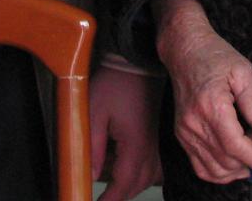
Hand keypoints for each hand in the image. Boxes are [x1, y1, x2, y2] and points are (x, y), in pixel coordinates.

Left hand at [88, 63, 162, 200]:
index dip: (109, 200)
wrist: (137, 63)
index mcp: (136, 146)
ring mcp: (160, 145)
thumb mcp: (93, 111)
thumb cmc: (116, 83)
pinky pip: (154, 167)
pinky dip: (140, 172)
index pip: (124, 185)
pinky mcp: (161, 139)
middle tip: (100, 193)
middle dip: (117, 193)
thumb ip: (91, 146)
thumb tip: (90, 174)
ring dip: (128, 183)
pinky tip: (126, 163)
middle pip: (136, 186)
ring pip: (146, 179)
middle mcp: (153, 150)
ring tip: (109, 172)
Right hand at [153, 0, 251, 184]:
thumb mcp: (243, 72)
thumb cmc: (215, 56)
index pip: (237, 148)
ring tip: (247, 148)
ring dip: (236, 168)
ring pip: (214, 170)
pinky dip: (219, 172)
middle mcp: (194, 124)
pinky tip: (233, 163)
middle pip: (228, 161)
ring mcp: (185, 131)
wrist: (184, 50)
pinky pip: (200, 167)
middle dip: (250, 158)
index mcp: (211, 107)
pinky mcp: (181, 135)